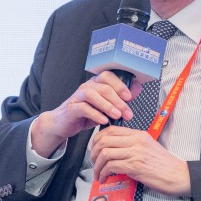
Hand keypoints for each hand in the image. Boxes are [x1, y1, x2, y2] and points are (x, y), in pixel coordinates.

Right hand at [29, 71, 143, 157]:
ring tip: (117, 116)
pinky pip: (83, 108)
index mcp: (95, 84)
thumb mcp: (105, 106)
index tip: (129, 97)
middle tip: (127, 112)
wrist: (63, 123)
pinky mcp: (71, 109)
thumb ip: (120, 98)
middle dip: (118, 100)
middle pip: (103, 87)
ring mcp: (77, 97)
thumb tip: (136, 88)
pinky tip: (103, 120)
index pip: (108, 76)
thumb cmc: (85, 114)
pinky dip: (95, 114)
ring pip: (93, 95)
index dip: (119, 85)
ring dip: (107, 105)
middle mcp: (87, 88)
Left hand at [90, 126, 190, 195]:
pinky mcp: (135, 166)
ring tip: (98, 174)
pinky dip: (104, 173)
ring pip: (105, 153)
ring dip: (97, 166)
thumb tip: (114, 151)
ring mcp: (136, 153)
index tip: (95, 149)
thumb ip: (132, 146)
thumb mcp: (148, 148)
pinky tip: (105, 178)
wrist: (179, 176)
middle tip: (93, 162)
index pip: (111, 130)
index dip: (97, 139)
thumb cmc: (165, 165)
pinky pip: (111, 166)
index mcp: (139, 135)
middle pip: (104, 140)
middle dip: (93, 153)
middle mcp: (136, 141)